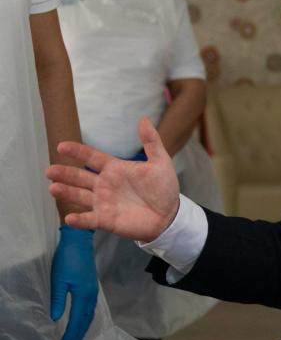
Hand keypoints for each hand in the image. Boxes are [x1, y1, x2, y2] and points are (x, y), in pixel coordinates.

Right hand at [46, 117, 180, 242]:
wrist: (170, 215)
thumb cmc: (164, 188)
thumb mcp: (160, 162)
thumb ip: (151, 142)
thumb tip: (144, 119)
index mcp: (115, 169)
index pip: (92, 157)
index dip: (77, 152)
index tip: (61, 146)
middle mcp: (104, 184)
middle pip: (80, 177)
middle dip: (65, 173)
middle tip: (50, 171)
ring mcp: (103, 202)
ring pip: (79, 196)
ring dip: (66, 193)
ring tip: (53, 188)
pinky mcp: (106, 219)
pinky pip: (89, 219)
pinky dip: (79, 219)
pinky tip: (70, 218)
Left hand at [50, 225, 97, 339]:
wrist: (79, 242)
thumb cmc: (67, 260)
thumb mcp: (58, 280)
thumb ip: (58, 300)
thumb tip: (56, 319)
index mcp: (83, 295)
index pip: (77, 320)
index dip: (71, 335)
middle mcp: (91, 296)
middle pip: (85, 320)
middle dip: (78, 335)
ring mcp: (93, 291)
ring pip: (89, 315)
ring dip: (82, 328)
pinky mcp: (91, 287)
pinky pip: (90, 308)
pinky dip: (86, 319)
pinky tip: (82, 321)